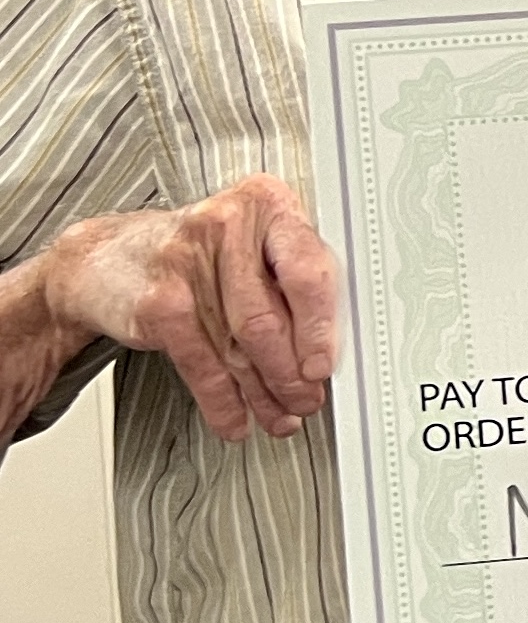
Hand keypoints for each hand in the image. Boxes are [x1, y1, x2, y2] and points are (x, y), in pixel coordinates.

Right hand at [41, 177, 338, 440]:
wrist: (104, 257)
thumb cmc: (196, 253)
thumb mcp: (251, 246)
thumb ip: (291, 282)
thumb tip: (329, 350)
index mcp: (268, 205)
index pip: (307, 271)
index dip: (321, 328)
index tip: (325, 366)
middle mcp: (229, 225)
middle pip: (269, 317)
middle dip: (292, 373)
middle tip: (306, 400)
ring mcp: (187, 261)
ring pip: (238, 346)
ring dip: (263, 393)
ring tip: (279, 415)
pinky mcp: (158, 301)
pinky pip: (201, 362)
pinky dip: (222, 400)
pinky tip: (234, 418)